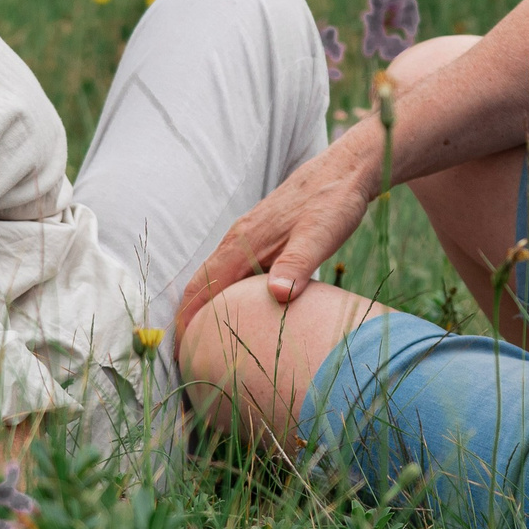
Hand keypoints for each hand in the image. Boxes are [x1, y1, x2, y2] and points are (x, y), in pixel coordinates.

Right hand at [174, 125, 377, 335]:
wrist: (346, 169)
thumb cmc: (334, 201)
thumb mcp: (319, 235)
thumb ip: (298, 264)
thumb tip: (277, 295)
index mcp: (244, 242)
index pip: (202, 287)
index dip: (188, 321)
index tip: (183, 354)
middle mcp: (238, 239)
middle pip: (200, 284)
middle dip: (189, 320)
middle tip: (188, 359)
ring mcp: (247, 237)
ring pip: (215, 277)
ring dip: (205, 308)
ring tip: (207, 342)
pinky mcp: (261, 238)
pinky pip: (232, 271)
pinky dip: (225, 295)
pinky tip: (239, 311)